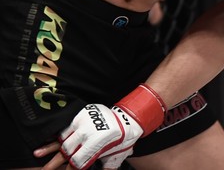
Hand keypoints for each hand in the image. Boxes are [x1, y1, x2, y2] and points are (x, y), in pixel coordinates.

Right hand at [40, 84, 165, 169]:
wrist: (129, 117)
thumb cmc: (124, 139)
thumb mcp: (117, 155)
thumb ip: (108, 166)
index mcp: (97, 143)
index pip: (77, 161)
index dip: (70, 168)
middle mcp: (88, 132)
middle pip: (67, 150)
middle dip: (55, 162)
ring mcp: (84, 122)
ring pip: (64, 137)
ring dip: (51, 147)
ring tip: (37, 154)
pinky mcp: (83, 114)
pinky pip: (67, 125)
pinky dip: (58, 133)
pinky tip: (48, 138)